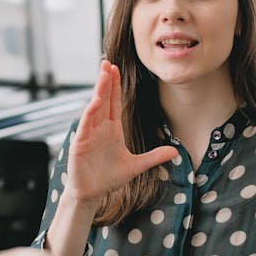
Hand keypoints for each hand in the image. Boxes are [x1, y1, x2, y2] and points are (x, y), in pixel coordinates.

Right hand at [65, 60, 177, 204]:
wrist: (92, 194)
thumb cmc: (108, 179)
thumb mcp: (136, 166)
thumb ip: (154, 157)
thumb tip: (175, 151)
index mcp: (112, 130)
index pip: (114, 103)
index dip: (115, 86)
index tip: (117, 68)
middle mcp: (100, 128)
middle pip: (104, 99)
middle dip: (105, 81)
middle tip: (107, 61)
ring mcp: (89, 134)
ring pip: (95, 108)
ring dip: (98, 91)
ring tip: (102, 74)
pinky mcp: (80, 144)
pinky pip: (86, 125)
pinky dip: (90, 113)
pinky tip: (95, 101)